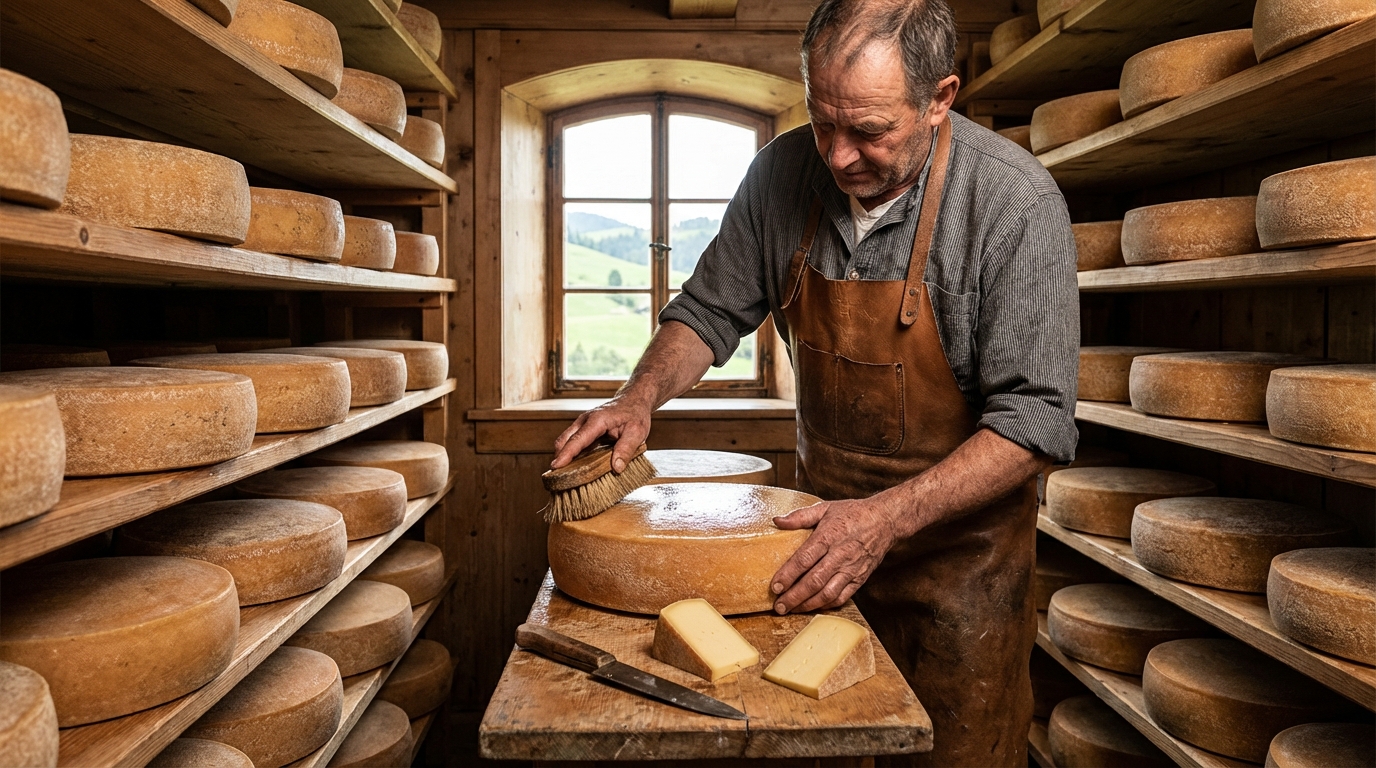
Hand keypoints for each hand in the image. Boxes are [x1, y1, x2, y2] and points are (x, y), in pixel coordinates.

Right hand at [550, 394, 652, 472]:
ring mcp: (582, 424)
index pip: (577, 440)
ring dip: (563, 456)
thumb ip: (626, 449)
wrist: (633, 401)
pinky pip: (572, 442)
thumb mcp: (637, 432)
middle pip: (564, 440)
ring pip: (565, 441)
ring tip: (563, 476)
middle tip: (557, 478)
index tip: (555, 467)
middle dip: (559, 458)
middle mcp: (585, 421)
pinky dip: (570, 454)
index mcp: (596, 420)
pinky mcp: (584, 430)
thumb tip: (616, 468)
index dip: (566, 454)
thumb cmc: (635, 415)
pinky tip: (574, 467)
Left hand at [768, 494, 906, 613]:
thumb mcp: (825, 508)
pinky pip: (842, 597)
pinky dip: (826, 605)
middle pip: (814, 581)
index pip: (804, 559)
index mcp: (828, 536)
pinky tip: (813, 607)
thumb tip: (777, 521)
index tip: (775, 586)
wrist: (885, 521)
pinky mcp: (860, 578)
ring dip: (808, 605)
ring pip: (827, 593)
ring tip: (792, 609)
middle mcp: (840, 555)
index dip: (788, 575)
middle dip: (794, 596)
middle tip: (779, 606)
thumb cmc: (854, 513)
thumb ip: (800, 516)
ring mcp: (851, 569)